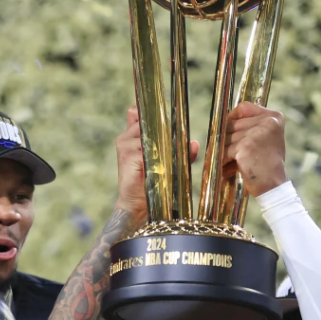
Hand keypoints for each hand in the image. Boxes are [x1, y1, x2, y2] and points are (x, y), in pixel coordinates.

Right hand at [113, 107, 196, 221]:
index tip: (165, 119)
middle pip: (148, 122)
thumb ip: (178, 150)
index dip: (152, 114)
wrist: (138, 206)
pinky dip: (157, 157)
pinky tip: (157, 167)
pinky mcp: (128, 155)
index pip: (140, 113)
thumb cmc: (152, 183)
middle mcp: (126, 138)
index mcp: (131, 136)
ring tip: (162, 162)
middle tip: (167, 150)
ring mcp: (126, 145)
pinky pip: (149, 148)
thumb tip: (194, 143)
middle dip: (162, 133)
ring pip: (150, 134)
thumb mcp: (168, 163)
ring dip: (161, 147)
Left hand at [223, 102, 285, 196]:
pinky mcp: (247, 145)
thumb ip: (248, 128)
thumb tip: (220, 124)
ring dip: (222, 151)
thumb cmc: (266, 165)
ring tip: (223, 162)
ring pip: (227, 138)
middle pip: (233, 124)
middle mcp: (267, 122)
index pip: (244, 108)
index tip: (226, 130)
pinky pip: (226, 150)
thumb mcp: (263, 140)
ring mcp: (257, 133)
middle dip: (225, 139)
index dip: (231, 118)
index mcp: (274, 118)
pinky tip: (223, 168)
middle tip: (222, 152)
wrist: (274, 186)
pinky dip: (222, 160)